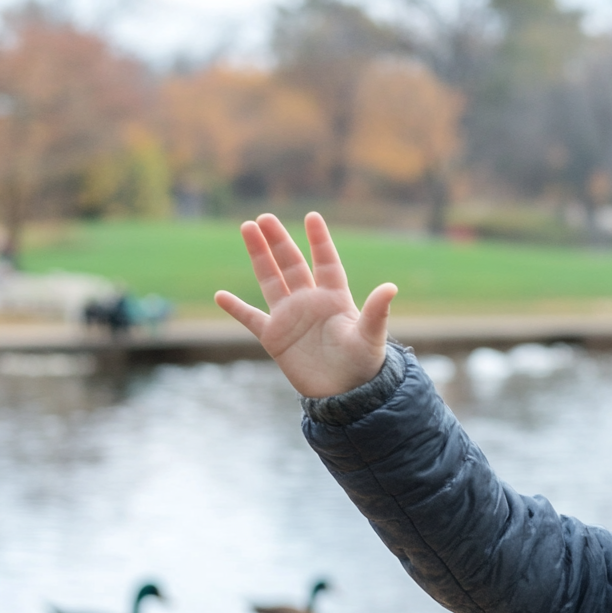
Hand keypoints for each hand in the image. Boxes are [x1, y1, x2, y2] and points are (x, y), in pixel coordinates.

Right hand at [215, 212, 397, 397]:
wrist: (345, 394)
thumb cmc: (363, 364)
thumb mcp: (371, 337)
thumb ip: (376, 312)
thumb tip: (391, 287)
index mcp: (335, 298)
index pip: (326, 262)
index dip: (319, 241)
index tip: (312, 217)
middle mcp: (311, 302)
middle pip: (292, 264)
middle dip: (279, 241)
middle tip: (264, 217)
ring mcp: (290, 318)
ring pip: (271, 280)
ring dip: (259, 256)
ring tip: (247, 229)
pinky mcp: (275, 338)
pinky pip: (251, 319)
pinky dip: (236, 308)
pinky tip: (220, 296)